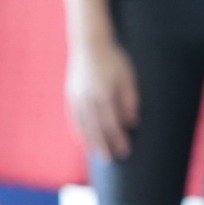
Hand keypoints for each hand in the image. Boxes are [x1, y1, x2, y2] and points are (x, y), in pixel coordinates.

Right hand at [67, 36, 139, 162]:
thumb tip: (133, 122)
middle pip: (97, 129)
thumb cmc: (113, 59)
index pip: (112, 124)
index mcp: (104, 95)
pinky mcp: (70, 96)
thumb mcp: (127, 76)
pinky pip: (74, 119)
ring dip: (90, 142)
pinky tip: (82, 140)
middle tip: (111, 160)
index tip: (125, 150)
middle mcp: (88, 100)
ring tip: (96, 155)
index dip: (119, 139)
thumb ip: (129, 99)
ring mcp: (77, 99)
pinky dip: (78, 131)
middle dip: (104, 146)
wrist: (88, 44)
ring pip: (83, 126)